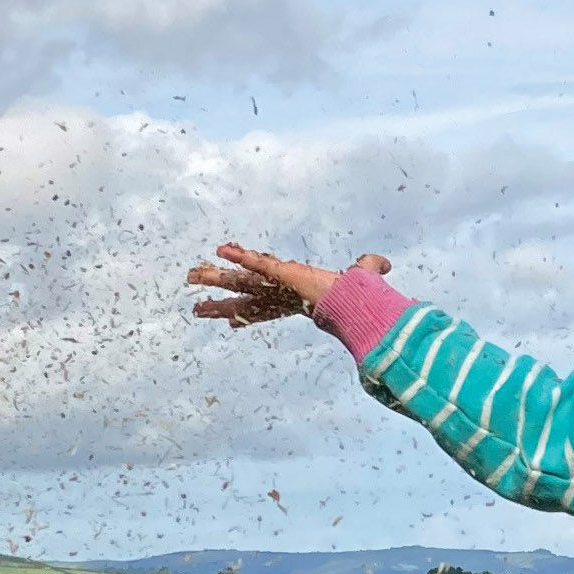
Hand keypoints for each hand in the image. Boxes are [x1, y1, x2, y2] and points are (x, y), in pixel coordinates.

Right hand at [188, 243, 388, 326]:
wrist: (359, 306)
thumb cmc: (360, 298)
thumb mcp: (361, 278)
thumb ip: (368, 269)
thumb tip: (382, 264)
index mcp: (293, 301)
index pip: (264, 309)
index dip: (246, 315)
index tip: (232, 323)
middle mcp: (281, 297)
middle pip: (242, 300)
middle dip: (218, 304)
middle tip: (196, 310)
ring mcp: (278, 287)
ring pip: (240, 282)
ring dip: (214, 278)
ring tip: (190, 279)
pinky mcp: (282, 273)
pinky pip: (257, 261)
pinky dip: (241, 254)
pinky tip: (221, 250)